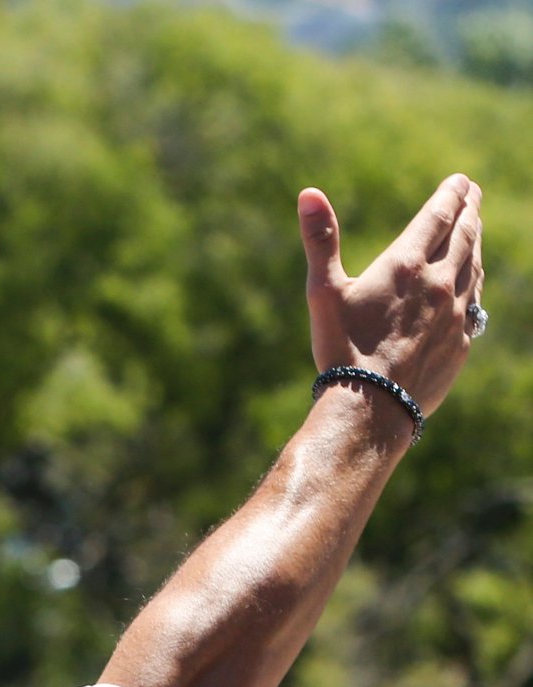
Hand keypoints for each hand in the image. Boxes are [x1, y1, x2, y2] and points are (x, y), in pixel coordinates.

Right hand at [301, 174, 483, 416]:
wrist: (373, 407)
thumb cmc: (342, 348)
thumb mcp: (323, 292)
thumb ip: (320, 240)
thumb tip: (308, 193)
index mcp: (406, 264)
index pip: (438, 216)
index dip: (451, 194)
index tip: (460, 180)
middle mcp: (440, 282)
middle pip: (465, 235)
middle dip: (470, 210)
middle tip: (473, 193)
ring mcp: (455, 312)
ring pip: (474, 265)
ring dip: (476, 241)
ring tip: (475, 228)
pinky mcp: (461, 340)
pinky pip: (475, 301)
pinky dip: (476, 280)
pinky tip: (473, 280)